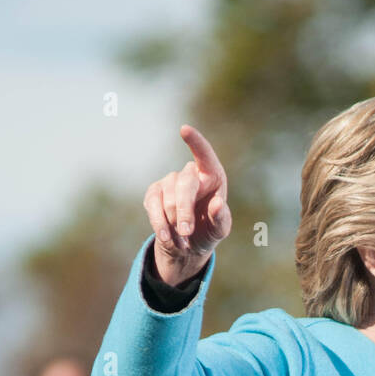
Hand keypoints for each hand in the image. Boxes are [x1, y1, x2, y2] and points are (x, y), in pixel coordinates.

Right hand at [143, 125, 231, 285]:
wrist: (188, 245)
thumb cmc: (208, 231)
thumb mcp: (219, 230)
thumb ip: (221, 218)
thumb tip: (218, 203)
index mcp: (212, 176)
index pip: (204, 154)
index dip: (195, 142)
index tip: (184, 130)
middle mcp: (190, 174)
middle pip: (184, 185)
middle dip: (184, 211)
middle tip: (186, 232)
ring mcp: (170, 181)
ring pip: (168, 199)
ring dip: (174, 224)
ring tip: (183, 242)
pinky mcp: (154, 193)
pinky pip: (153, 205)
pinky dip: (159, 224)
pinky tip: (166, 237)